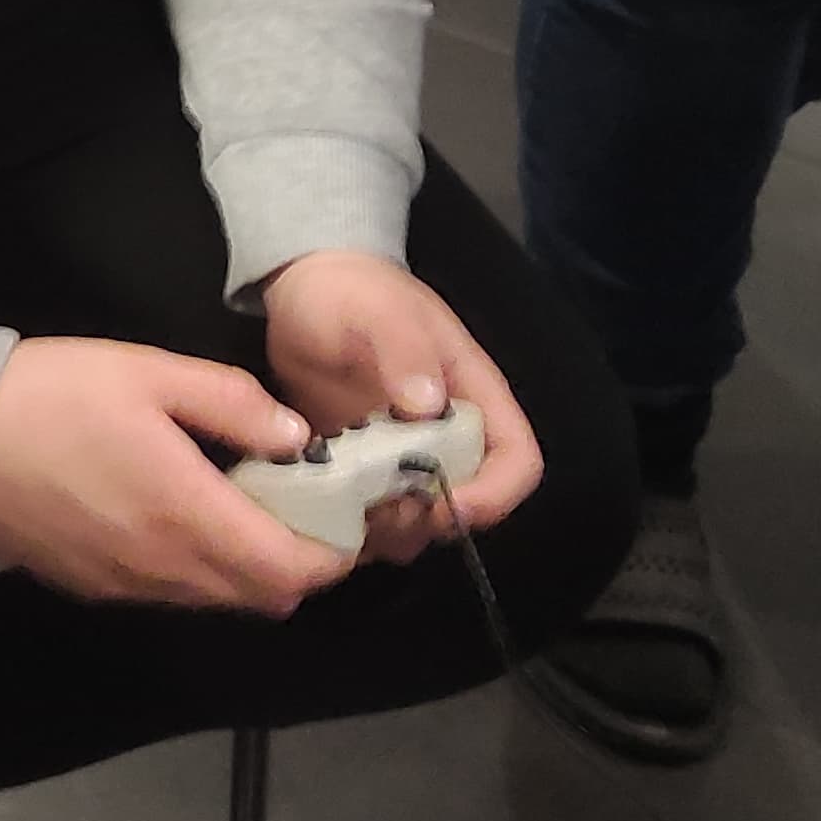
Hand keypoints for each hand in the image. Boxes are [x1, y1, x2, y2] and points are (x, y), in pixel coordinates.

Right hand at [0, 337, 332, 609]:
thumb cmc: (53, 392)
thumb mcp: (151, 374)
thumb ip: (233, 405)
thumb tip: (297, 439)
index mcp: (187, 515)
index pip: (293, 570)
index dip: (334, 553)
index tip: (343, 511)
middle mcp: (162, 569)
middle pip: (264, 597)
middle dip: (298, 562)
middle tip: (300, 505)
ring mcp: (122, 586)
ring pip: (215, 600)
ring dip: (245, 568)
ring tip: (240, 506)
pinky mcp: (87, 587)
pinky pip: (167, 594)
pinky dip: (194, 570)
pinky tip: (175, 515)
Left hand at [258, 249, 540, 552]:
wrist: (304, 290)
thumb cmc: (352, 294)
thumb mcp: (379, 312)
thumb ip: (405, 350)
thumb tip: (428, 405)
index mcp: (474, 397)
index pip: (516, 461)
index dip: (495, 494)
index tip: (447, 506)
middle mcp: (448, 436)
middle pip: (468, 502)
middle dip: (429, 520)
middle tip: (378, 512)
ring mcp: (405, 457)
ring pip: (419, 519)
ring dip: (389, 530)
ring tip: (345, 511)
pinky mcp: (362, 470)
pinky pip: (371, 515)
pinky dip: (352, 526)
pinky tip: (317, 510)